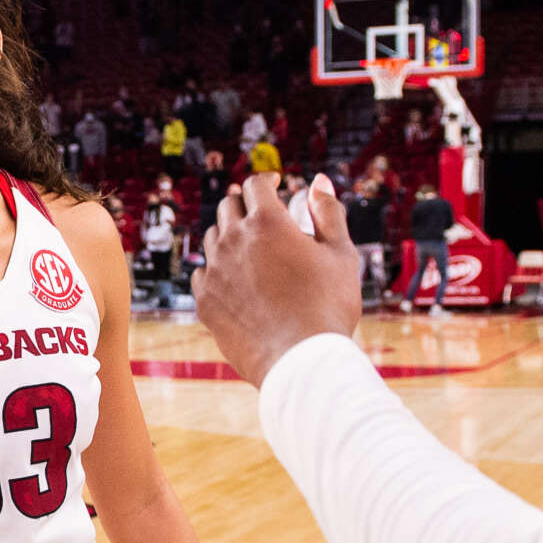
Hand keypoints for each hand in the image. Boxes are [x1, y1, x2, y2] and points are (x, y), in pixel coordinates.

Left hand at [192, 172, 358, 385]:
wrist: (301, 362)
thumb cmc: (328, 306)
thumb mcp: (341, 254)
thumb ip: (328, 212)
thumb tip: (317, 180)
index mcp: (267, 222)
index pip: (256, 184)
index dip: (267, 180)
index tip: (275, 183)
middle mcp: (234, 240)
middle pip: (229, 206)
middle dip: (246, 204)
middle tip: (261, 215)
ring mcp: (214, 270)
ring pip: (212, 237)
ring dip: (229, 234)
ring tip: (249, 247)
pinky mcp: (204, 300)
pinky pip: (202, 273)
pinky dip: (216, 269)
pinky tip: (233, 278)